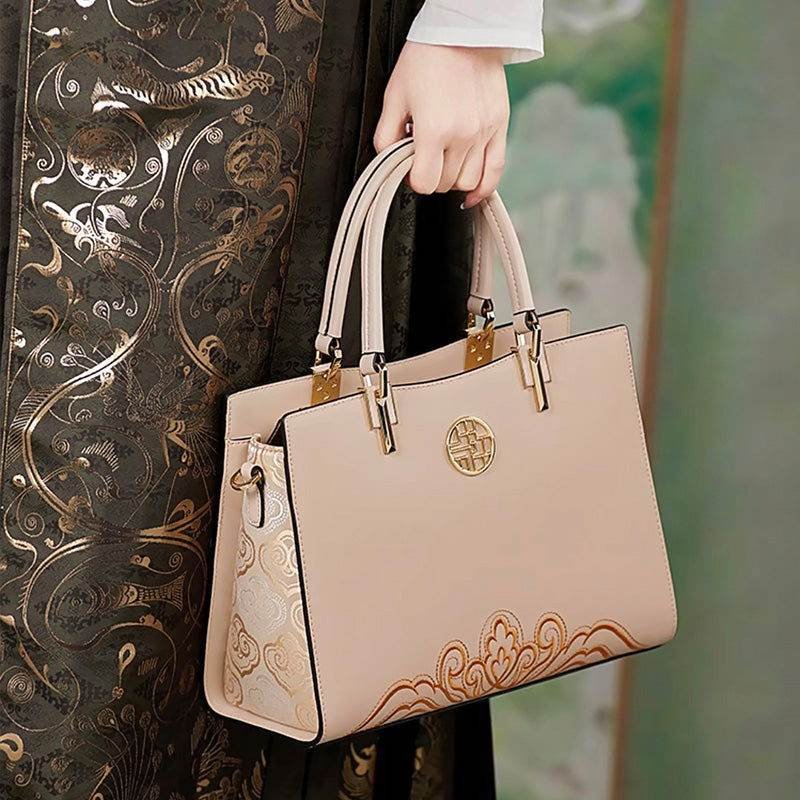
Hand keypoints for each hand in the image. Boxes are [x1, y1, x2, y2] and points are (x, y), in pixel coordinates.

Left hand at [374, 42, 509, 208]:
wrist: (463, 32)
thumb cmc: (426, 58)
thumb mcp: (394, 96)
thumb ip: (386, 135)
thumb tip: (389, 161)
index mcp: (434, 130)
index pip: (424, 183)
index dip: (414, 180)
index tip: (411, 169)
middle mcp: (462, 136)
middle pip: (445, 183)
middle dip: (432, 176)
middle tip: (426, 158)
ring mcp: (484, 133)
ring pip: (468, 181)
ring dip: (453, 179)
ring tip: (446, 163)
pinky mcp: (499, 126)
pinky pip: (495, 171)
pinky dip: (484, 188)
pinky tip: (473, 194)